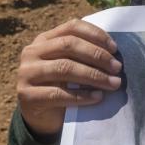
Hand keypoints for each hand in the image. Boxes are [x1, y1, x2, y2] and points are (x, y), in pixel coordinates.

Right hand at [16, 19, 122, 137]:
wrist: (39, 117)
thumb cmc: (60, 87)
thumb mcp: (68, 66)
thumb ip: (82, 55)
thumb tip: (114, 53)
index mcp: (44, 40)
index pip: (72, 27)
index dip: (95, 35)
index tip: (114, 48)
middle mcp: (32, 52)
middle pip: (68, 45)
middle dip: (97, 55)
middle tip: (117, 67)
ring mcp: (26, 73)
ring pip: (64, 68)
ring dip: (94, 75)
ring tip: (113, 83)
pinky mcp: (27, 96)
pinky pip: (59, 94)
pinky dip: (82, 96)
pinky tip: (98, 97)